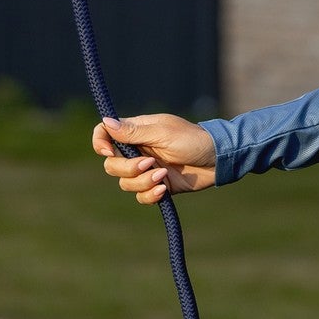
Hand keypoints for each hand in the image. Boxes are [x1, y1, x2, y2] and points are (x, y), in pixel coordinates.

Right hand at [92, 114, 216, 202]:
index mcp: (137, 132)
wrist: (217, 160)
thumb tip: (106, 122)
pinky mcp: (158, 186)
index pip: (105, 134)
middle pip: (112, 164)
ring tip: (163, 175)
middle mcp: (138, 151)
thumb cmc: (193, 139)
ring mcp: (147, 169)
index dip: (100, 143)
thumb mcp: (163, 133)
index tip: (109, 152)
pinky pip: (141, 196)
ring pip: (125, 183)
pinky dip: (149, 195)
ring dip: (142, 182)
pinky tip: (164, 189)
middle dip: (127, 168)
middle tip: (150, 164)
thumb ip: (134, 132)